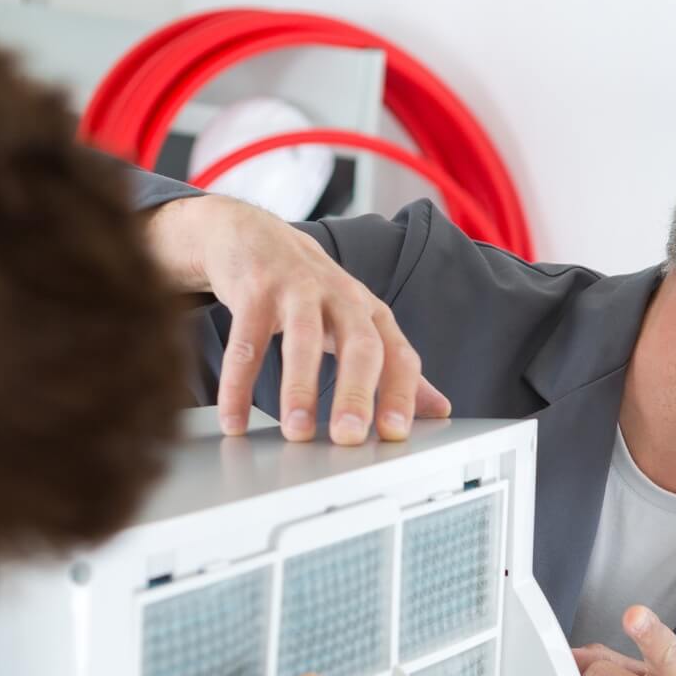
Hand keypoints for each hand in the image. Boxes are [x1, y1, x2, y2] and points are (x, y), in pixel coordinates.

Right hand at [143, 194, 449, 441]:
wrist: (254, 238)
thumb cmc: (312, 293)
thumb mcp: (358, 325)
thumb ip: (395, 367)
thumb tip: (440, 410)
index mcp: (372, 314)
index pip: (398, 356)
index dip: (401, 394)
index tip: (394, 435)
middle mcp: (342, 297)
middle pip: (358, 345)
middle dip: (355, 392)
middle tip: (348, 437)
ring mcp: (297, 289)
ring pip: (302, 340)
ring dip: (300, 389)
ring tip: (296, 433)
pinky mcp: (254, 289)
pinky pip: (246, 341)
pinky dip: (239, 383)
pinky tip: (235, 420)